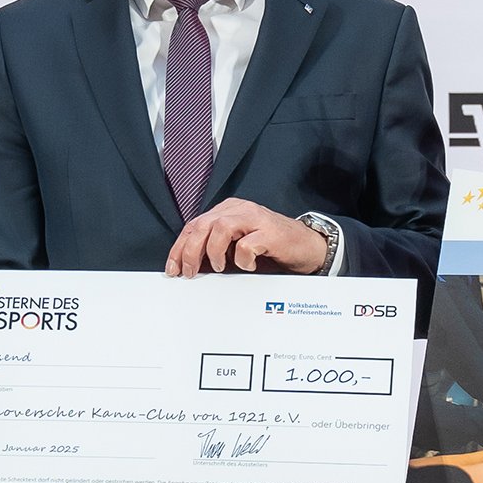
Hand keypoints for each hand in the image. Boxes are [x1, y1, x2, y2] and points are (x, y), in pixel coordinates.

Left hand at [166, 197, 329, 275]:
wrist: (308, 247)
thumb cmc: (272, 248)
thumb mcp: (237, 247)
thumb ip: (215, 250)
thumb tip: (189, 267)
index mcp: (228, 211)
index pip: (194, 225)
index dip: (179, 248)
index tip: (173, 268)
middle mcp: (240, 210)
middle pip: (203, 224)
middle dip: (190, 251)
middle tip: (190, 272)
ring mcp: (256, 218)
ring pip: (220, 227)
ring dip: (213, 251)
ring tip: (220, 267)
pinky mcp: (271, 231)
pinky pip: (246, 243)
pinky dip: (241, 258)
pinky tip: (248, 265)